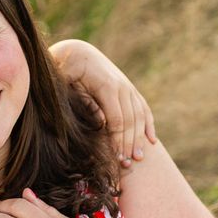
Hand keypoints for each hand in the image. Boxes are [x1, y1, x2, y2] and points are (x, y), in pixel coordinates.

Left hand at [49, 39, 155, 167]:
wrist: (76, 52)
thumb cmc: (65, 71)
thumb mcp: (66, 85)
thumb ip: (82, 102)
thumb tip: (101, 123)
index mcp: (108, 86)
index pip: (118, 120)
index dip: (117, 141)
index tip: (115, 159)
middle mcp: (122, 86)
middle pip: (131, 121)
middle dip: (129, 144)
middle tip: (126, 165)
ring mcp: (128, 87)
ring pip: (139, 116)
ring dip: (140, 138)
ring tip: (138, 158)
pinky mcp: (129, 89)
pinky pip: (143, 108)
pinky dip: (148, 124)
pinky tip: (152, 140)